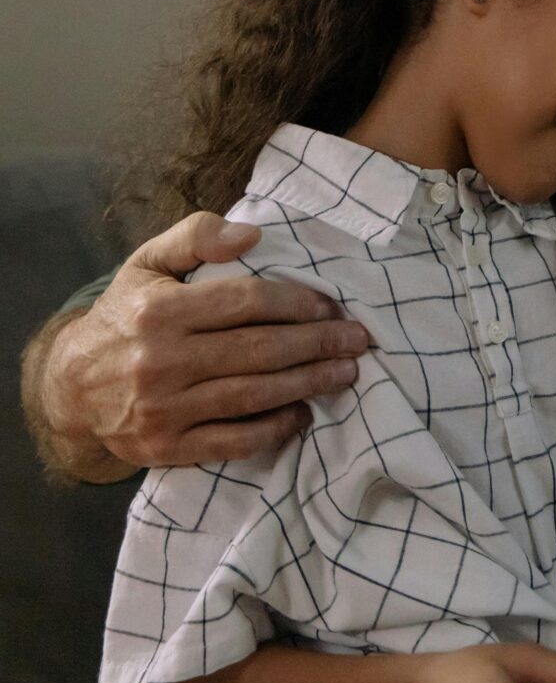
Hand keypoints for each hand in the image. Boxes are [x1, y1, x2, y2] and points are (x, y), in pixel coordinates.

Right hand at [33, 213, 370, 476]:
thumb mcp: (148, 262)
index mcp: (160, 311)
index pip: (245, 302)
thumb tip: (251, 234)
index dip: (295, 302)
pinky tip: (303, 413)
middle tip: (357, 340)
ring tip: (345, 373)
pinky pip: (231, 441)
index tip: (330, 305)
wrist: (71, 386)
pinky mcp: (165, 448)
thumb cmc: (125, 314)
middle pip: (257, 351)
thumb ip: (196, 235)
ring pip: (251, 396)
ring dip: (307, 384)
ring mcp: (163, 410)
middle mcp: (160, 362)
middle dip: (316, 344)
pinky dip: (273, 429)